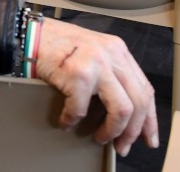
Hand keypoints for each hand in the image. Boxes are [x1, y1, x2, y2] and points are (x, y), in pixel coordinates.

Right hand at [34, 18, 157, 156]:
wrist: (30, 33)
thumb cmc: (56, 44)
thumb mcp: (93, 51)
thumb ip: (110, 72)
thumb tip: (122, 108)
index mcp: (118, 50)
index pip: (145, 89)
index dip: (149, 118)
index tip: (147, 136)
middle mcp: (112, 54)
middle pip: (138, 102)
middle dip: (132, 131)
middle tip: (123, 146)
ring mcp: (96, 63)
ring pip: (121, 110)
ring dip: (111, 131)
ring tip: (100, 138)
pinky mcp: (77, 74)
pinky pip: (81, 109)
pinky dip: (72, 120)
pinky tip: (66, 122)